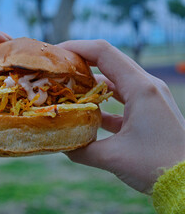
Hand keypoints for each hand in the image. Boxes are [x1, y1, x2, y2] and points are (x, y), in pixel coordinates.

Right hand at [57, 40, 184, 193]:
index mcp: (141, 88)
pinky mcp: (148, 112)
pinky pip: (121, 99)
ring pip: (115, 81)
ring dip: (91, 83)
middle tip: (57, 69)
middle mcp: (147, 87)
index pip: (104, 53)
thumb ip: (82, 150)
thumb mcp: (114, 157)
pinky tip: (86, 112)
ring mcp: (149, 98)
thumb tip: (60, 144)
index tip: (56, 53)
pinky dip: (103, 102)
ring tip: (67, 89)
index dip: (77, 48)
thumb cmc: (157, 165)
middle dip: (81, 63)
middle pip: (109, 62)